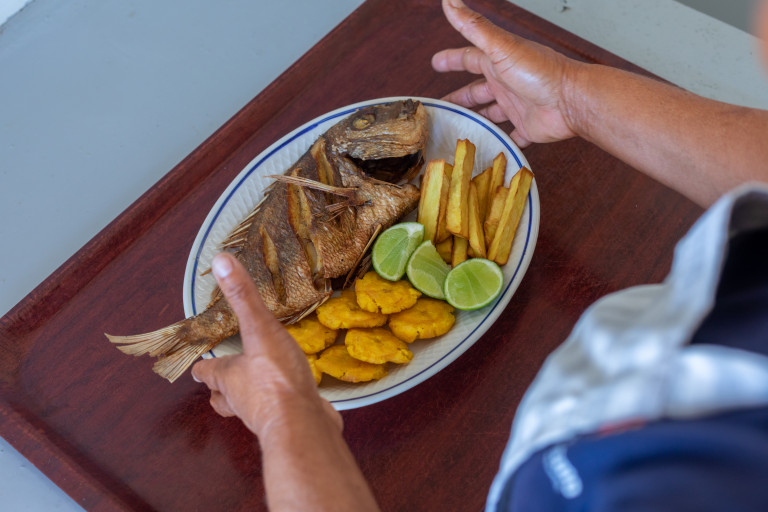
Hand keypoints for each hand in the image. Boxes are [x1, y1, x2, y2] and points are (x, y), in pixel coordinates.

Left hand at [191, 252, 341, 436]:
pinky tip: (295, 396)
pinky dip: (283, 405)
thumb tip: (221, 261)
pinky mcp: (291, 421)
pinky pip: (281, 412)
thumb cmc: (276, 378)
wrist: (303, 424)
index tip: (197, 367)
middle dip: (220, 390)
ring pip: (248, 408)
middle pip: (221, 398)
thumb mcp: (260, 329)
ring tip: (257, 387)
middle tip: (221, 384)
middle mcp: (242, 398)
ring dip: (249, 399)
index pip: (207, 372)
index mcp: (229, 377)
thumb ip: (243, 296)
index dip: (202, 368)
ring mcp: (265, 414)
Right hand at [432, 0, 581, 147]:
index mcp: (499, 62)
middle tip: (442, 105)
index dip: (452, 60)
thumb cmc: (539, 71)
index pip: (469, 58)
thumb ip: (474, 27)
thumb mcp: (500, 47)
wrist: (571, 101)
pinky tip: (491, 145)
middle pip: (477, 89)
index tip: (436, 63)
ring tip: (460, 127)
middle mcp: (507, 82)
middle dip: (460, 96)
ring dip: (477, 118)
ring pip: (491, 113)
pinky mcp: (527, 126)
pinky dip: (501, 139)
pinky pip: (511, 135)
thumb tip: (450, 1)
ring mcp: (517, 105)